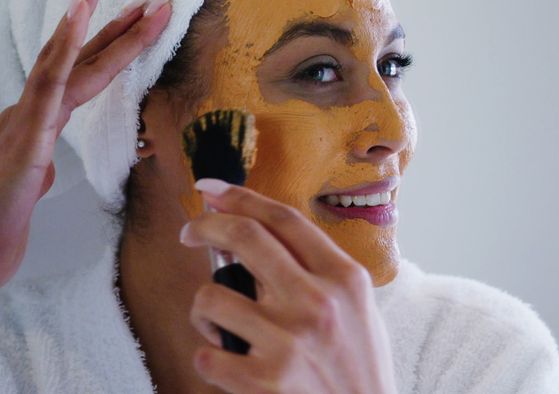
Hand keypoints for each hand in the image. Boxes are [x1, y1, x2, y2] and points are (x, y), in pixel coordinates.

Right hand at [0, 0, 171, 285]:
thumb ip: (40, 161)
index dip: (105, 34)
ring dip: (76, 22)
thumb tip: (46, 161)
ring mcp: (28, 120)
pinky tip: (74, 30)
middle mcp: (33, 109)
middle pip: (73, 53)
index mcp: (42, 115)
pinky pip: (50, 89)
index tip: (134, 6)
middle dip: (96, 11)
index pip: (81, 67)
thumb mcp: (32, 178)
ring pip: (58, 62)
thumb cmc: (3, 209)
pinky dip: (64, 54)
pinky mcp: (29, 138)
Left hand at [181, 180, 395, 393]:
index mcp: (344, 278)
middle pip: (245, 236)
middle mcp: (318, 301)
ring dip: (205, 310)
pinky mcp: (263, 380)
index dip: (241, 197)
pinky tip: (230, 366)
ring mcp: (289, 340)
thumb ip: (319, 273)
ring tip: (220, 326)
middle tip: (191, 232)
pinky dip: (209, 360)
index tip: (212, 192)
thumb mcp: (357, 308)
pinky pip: (205, 355)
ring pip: (211, 296)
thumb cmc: (359, 368)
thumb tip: (262, 235)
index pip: (284, 219)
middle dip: (205, 226)